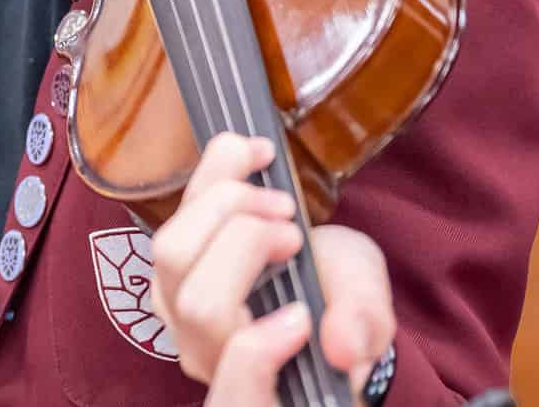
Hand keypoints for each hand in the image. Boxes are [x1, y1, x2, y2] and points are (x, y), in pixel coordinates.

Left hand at [152, 133, 394, 403]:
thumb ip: (362, 325)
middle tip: (297, 229)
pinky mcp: (169, 258)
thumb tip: (344, 349)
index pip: (234, 394)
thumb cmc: (341, 302)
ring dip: (228, 205)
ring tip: (280, 199)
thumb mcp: (368, 307)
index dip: (257, 355)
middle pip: (200, 305)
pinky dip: (216, 173)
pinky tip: (256, 155)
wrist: (318, 274)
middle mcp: (203, 350)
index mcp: (257, 385)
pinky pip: (177, 210)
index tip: (304, 315)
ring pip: (173, 252)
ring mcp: (175, 303)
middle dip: (248, 250)